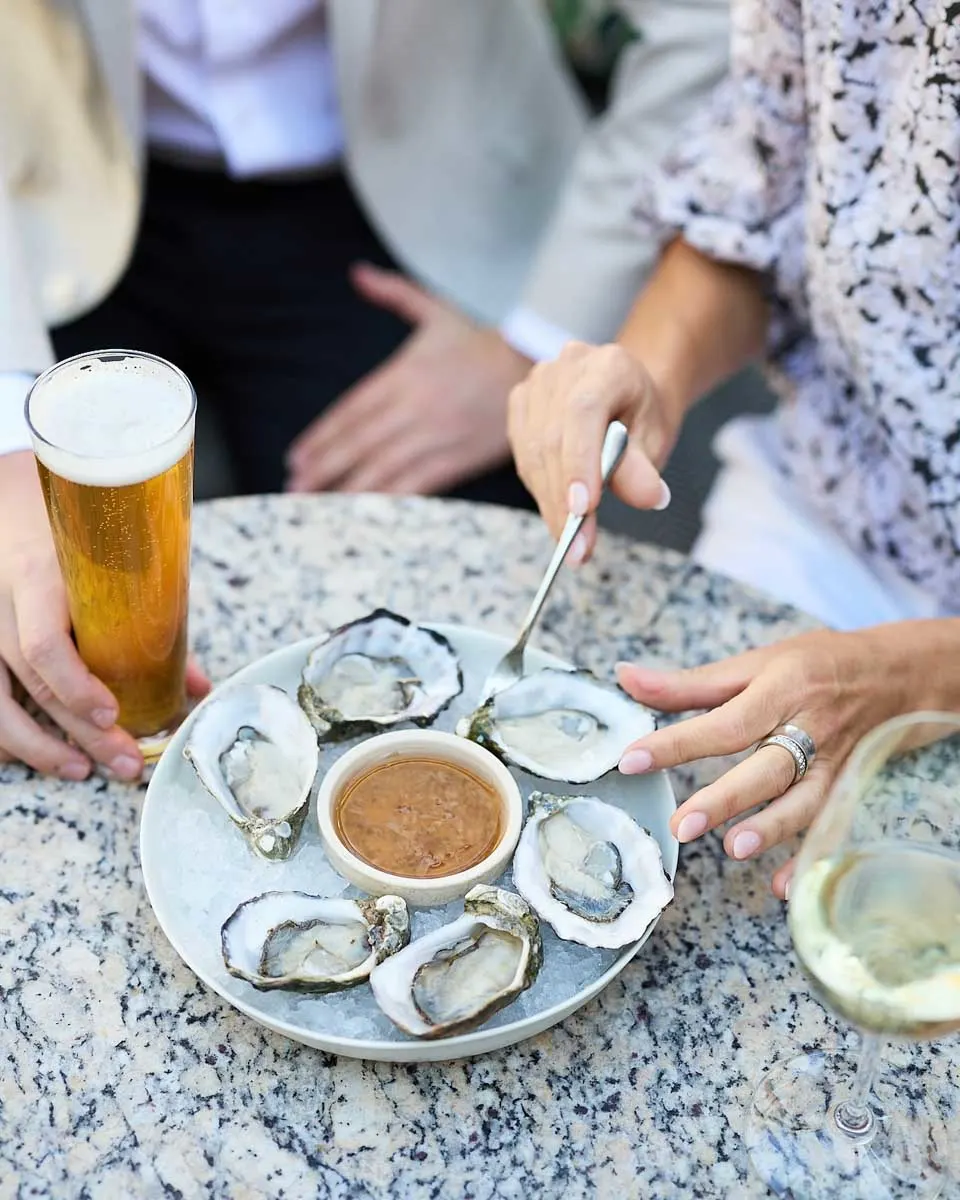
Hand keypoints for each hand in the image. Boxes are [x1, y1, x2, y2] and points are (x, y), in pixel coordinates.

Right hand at [0, 452, 209, 779]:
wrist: (6, 507)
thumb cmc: (67, 537)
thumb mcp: (109, 565)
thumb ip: (151, 622)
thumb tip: (198, 686)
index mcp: (38, 580)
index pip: (42, 645)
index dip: (76, 686)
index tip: (113, 713)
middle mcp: (1, 608)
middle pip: (35, 686)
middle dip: (84, 734)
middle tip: (128, 763)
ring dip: (40, 748)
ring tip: (84, 770)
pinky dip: (6, 738)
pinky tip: (38, 756)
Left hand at [285, 264, 531, 494]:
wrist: (532, 366)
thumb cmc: (481, 343)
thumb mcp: (437, 311)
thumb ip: (394, 293)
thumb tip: (357, 272)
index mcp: (403, 375)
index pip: (351, 411)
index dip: (321, 436)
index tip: (296, 456)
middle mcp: (414, 408)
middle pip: (358, 443)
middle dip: (323, 466)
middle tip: (293, 486)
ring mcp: (435, 436)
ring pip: (381, 467)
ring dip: (346, 487)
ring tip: (316, 503)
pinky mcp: (457, 459)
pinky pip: (416, 483)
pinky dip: (389, 497)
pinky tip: (365, 508)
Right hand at [507, 341, 675, 564]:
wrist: (627, 393)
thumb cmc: (642, 415)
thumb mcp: (655, 438)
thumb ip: (643, 467)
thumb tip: (648, 497)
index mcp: (608, 365)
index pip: (583, 413)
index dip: (579, 463)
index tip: (583, 510)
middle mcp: (565, 367)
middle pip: (553, 439)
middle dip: (564, 501)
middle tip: (578, 549)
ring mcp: (537, 384)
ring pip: (533, 453)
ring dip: (550, 504)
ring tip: (571, 545)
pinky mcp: (520, 405)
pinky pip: (523, 457)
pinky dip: (541, 492)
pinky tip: (558, 517)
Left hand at [614, 625, 948, 898]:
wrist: (899, 674)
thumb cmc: (814, 665)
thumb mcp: (754, 663)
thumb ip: (688, 683)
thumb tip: (624, 678)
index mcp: (781, 689)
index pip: (726, 721)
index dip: (679, 742)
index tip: (632, 759)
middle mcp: (811, 728)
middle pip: (767, 767)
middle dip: (725, 797)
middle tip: (681, 824)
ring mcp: (834, 763)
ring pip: (803, 801)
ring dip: (770, 828)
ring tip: (732, 849)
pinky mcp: (849, 790)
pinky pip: (830, 828)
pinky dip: (809, 859)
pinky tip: (784, 887)